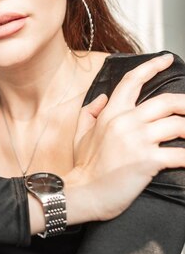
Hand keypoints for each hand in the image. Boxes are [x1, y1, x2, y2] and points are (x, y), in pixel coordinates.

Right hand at [69, 53, 184, 221]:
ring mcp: (138, 140)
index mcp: (111, 114)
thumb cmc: (83, 169)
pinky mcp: (148, 161)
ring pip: (178, 124)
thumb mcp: (79, 135)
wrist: (82, 194)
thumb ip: (89, 113)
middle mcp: (126, 122)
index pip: (133, 81)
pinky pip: (180, 154)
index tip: (166, 59)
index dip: (152, 66)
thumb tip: (102, 97)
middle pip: (167, 101)